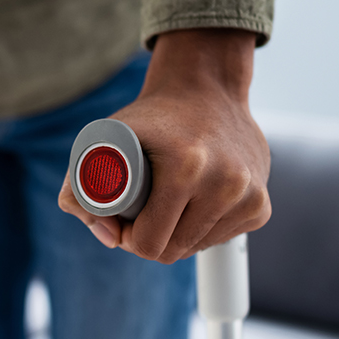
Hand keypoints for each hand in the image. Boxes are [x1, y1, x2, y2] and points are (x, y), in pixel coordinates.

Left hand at [58, 29, 270, 262]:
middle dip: (150, 240)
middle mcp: (226, 182)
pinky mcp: (261, 205)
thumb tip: (107, 237)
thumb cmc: (151, 118)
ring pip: (198, 248)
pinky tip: (195, 200)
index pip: (150, 243)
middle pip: (174, 251)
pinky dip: (202, 229)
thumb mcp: (103, 139)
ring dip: (178, 236)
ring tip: (168, 201)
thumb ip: (78, 189)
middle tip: (140, 214)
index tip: (122, 221)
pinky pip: (221, 239)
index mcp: (186, 167)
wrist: (207, 88)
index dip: (128, 239)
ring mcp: (249, 195)